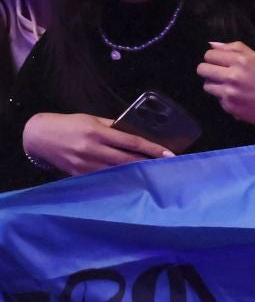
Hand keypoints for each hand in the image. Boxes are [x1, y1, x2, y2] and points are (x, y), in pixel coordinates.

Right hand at [21, 112, 170, 175]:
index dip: (152, 149)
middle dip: (149, 164)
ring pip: (118, 172)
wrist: (39, 136)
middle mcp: (92, 149)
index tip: (168, 154)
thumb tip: (136, 133)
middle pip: (128, 160)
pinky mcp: (79, 174)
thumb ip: (113, 127)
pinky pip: (104, 180)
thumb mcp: (92, 119)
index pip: (131, 142)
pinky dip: (119, 180)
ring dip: (137, 174)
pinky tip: (132, 182)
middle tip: (167, 167)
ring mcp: (85, 164)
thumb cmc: (69, 125)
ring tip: (154, 175)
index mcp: (97, 132)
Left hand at [199, 41, 254, 127]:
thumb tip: (211, 45)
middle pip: (202, 69)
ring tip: (230, 87)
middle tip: (220, 74)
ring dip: (216, 85)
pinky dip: (226, 99)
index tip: (222, 62)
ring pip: (207, 85)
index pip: (209, 55)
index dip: (214, 58)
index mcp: (241, 60)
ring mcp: (230, 93)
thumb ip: (235, 48)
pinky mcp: (230, 107)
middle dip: (209, 70)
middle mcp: (233, 75)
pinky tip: (239, 98)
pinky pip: (218, 99)